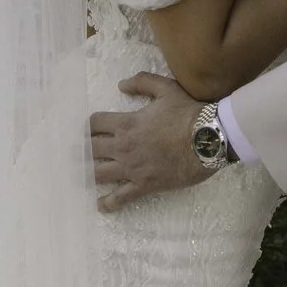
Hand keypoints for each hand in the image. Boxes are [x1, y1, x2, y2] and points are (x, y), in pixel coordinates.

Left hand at [91, 71, 207, 210]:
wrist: (208, 140)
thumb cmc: (188, 113)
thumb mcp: (166, 88)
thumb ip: (142, 82)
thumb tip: (121, 85)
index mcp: (126, 124)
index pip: (94, 123)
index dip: (89, 125)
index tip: (88, 129)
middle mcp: (123, 147)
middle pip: (91, 149)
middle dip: (82, 149)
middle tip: (78, 153)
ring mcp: (132, 169)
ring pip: (99, 174)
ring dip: (88, 174)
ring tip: (81, 176)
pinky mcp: (144, 185)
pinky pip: (120, 197)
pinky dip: (108, 202)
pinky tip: (100, 204)